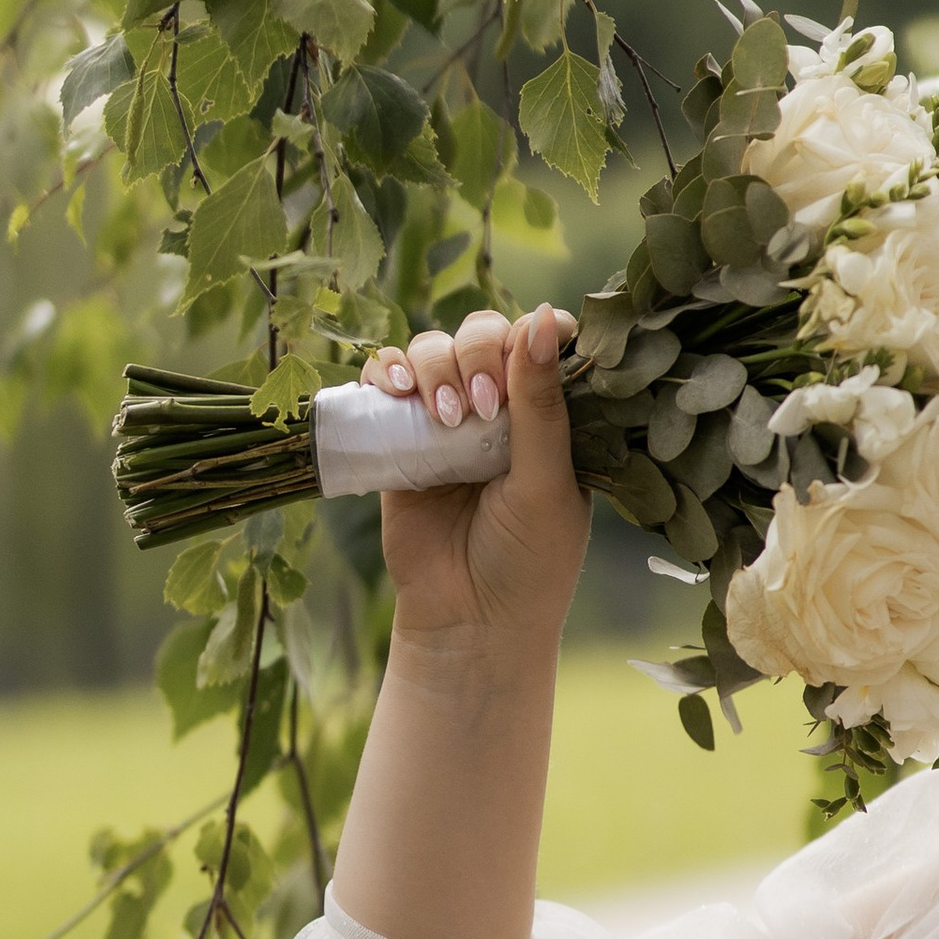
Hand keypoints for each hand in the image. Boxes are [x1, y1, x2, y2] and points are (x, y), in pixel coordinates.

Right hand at [360, 301, 584, 658]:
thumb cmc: (526, 562)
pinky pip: (388, 381)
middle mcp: (501, 412)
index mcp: (551, 419)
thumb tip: (545, 314)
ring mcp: (448, 422)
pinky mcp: (401, 440)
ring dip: (435, 367)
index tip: (525, 364)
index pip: (543, 343)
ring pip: (434, 349)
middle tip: (480, 410)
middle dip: (478, 356)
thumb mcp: (546, 482)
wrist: (467, 624)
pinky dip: (388, 370)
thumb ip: (541, 403)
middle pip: (483, 334)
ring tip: (444, 419)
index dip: (531, 337)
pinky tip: (396, 389)